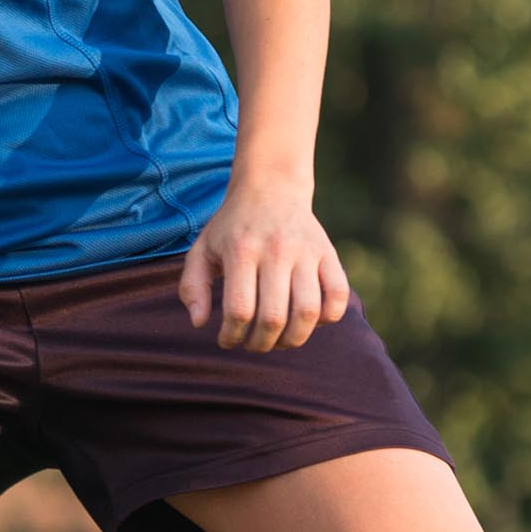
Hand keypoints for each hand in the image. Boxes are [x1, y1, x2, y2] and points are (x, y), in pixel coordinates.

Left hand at [177, 180, 350, 351]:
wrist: (271, 188)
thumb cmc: (231, 228)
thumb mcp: (201, 249)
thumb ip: (192, 286)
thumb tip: (199, 323)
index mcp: (241, 251)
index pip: (240, 310)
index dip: (232, 336)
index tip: (227, 340)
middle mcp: (276, 251)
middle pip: (274, 317)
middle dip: (261, 343)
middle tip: (253, 343)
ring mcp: (306, 252)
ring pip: (308, 312)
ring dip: (293, 339)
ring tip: (279, 339)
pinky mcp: (328, 253)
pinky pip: (339, 296)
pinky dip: (327, 318)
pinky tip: (308, 320)